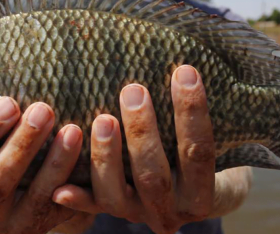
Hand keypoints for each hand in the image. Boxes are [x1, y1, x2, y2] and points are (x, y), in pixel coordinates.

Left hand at [51, 65, 250, 233]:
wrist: (188, 200)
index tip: (185, 71)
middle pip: (153, 176)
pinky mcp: (109, 213)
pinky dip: (75, 198)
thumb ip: (204, 115)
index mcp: (202, 195)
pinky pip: (88, 208)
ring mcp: (136, 215)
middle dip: (142, 132)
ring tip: (101, 118)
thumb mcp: (219, 142)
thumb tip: (196, 63)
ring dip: (106, 157)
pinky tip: (60, 187)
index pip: (199, 153)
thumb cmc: (199, 153)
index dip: (192, 112)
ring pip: (115, 195)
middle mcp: (169, 212)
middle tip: (132, 89)